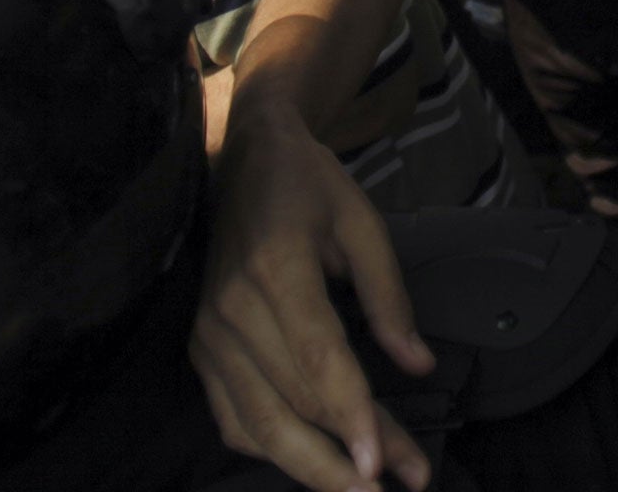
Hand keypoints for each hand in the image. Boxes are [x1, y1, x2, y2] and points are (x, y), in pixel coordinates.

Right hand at [192, 102, 435, 491]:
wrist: (243, 159)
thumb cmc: (309, 185)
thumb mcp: (362, 222)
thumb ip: (388, 295)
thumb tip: (417, 363)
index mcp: (276, 266)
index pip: (317, 357)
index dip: (353, 415)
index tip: (387, 464)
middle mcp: (232, 308)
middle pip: (293, 403)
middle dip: (350, 455)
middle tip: (401, 485)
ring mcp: (208, 334)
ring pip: (259, 425)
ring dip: (314, 468)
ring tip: (366, 490)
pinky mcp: (199, 350)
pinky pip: (233, 419)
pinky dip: (271, 450)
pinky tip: (314, 463)